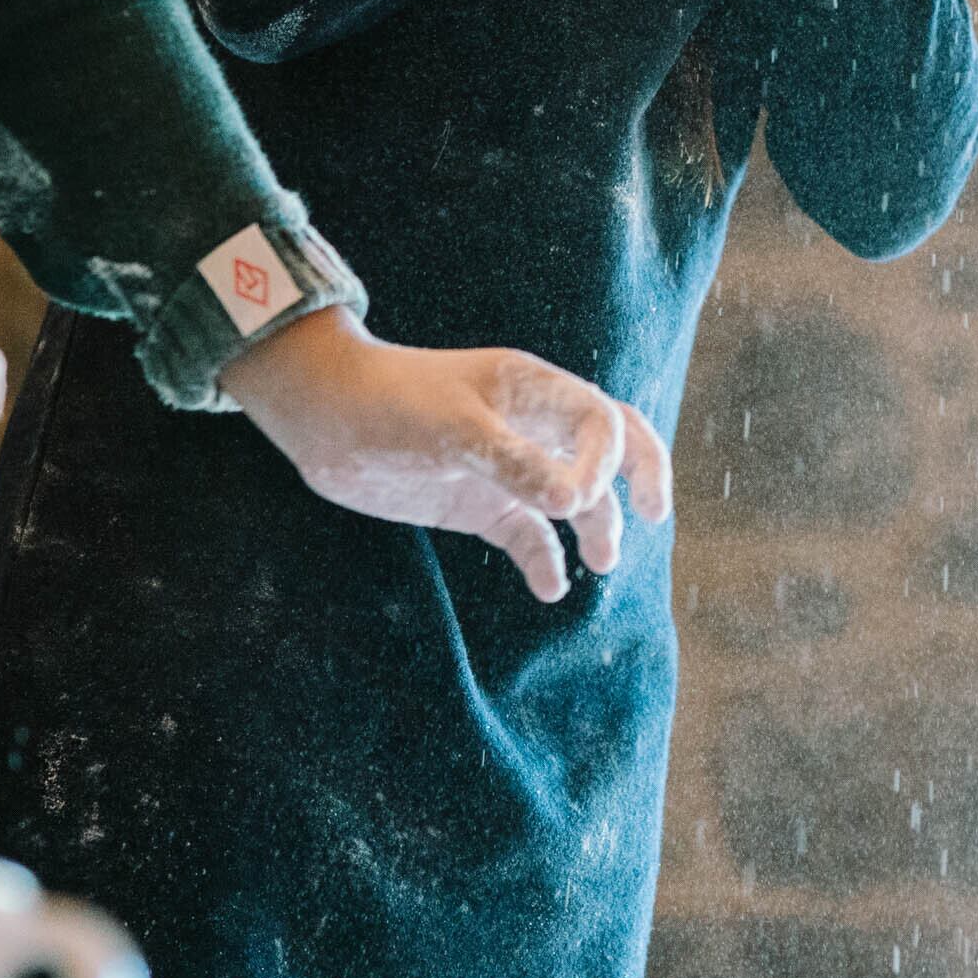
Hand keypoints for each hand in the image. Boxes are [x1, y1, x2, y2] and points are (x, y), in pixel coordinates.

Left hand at [224, 309, 672, 602]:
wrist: (324, 419)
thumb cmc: (390, 404)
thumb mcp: (455, 430)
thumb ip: (516, 463)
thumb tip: (576, 505)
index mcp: (533, 390)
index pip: (603, 421)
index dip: (608, 463)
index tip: (573, 502)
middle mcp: (528, 426)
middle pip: (607, 448)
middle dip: (639, 476)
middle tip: (653, 514)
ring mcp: (505, 465)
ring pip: (571, 497)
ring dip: (594, 527)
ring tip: (602, 563)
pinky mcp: (477, 501)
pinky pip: (527, 533)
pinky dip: (544, 559)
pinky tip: (549, 587)